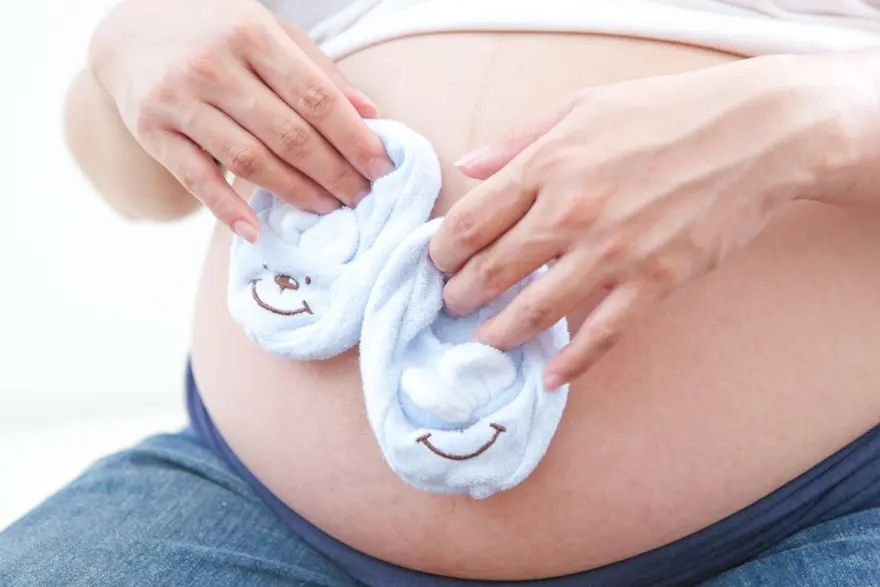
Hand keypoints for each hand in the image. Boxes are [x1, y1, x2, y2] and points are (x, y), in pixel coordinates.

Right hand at [88, 0, 393, 241]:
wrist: (130, 31)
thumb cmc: (216, 33)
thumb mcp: (269, 33)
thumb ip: (319, 72)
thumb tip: (370, 116)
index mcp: (251, 34)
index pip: (315, 97)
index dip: (353, 138)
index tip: (382, 169)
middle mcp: (212, 65)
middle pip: (288, 134)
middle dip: (333, 173)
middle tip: (361, 199)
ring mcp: (178, 99)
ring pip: (249, 160)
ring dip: (295, 193)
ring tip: (328, 210)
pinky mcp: (152, 131)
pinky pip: (197, 180)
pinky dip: (228, 210)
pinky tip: (257, 230)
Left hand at [430, 55, 848, 387]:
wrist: (756, 133)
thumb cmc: (666, 112)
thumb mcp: (582, 106)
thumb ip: (518, 141)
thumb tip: (469, 167)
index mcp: (546, 166)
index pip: (469, 223)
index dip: (443, 251)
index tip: (439, 263)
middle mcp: (570, 214)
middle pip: (491, 272)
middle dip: (461, 296)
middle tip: (450, 305)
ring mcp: (613, 254)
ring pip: (535, 312)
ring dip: (499, 333)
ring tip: (483, 341)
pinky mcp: (654, 282)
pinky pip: (601, 336)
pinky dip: (571, 364)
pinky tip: (548, 378)